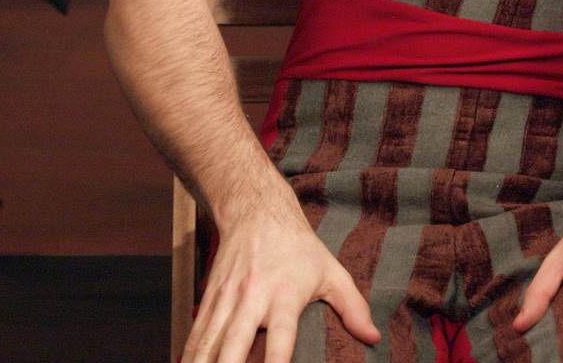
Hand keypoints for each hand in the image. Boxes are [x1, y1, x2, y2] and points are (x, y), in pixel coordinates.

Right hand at [182, 208, 380, 362]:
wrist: (257, 214)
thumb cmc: (299, 249)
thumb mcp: (331, 272)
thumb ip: (353, 307)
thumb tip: (374, 338)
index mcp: (284, 294)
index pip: (280, 336)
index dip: (276, 362)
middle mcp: (252, 298)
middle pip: (233, 343)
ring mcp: (225, 299)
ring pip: (207, 343)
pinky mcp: (208, 300)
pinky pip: (195, 336)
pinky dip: (189, 357)